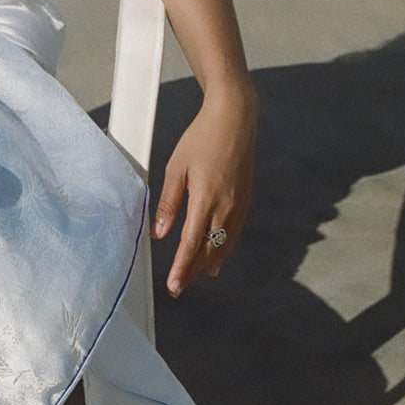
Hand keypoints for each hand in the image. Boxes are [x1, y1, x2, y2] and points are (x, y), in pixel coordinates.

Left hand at [151, 84, 256, 295]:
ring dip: (210, 262)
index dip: (181, 268)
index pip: (191, 244)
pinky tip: (218, 256)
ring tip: (198, 277)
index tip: (173, 285)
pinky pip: (235, 231)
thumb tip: (158, 234)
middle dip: (193, 271)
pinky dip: (225, 247)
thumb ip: (168, 204)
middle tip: (179, 287)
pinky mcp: (246, 198)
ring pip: (225, 243)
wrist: (236, 116)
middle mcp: (226, 205)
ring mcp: (239, 203)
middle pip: (209, 249)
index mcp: (206, 198)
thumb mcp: (177, 169)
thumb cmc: (202, 138)